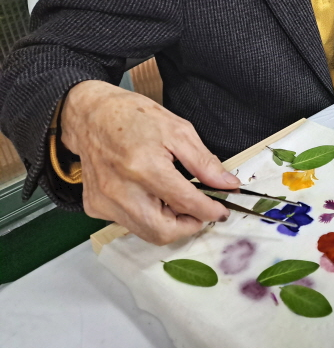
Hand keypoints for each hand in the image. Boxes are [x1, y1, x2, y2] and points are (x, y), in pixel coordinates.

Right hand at [61, 80, 239, 244]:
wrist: (91, 115)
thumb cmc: (133, 117)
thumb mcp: (178, 131)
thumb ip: (204, 163)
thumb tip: (227, 184)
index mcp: (144, 167)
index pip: (185, 203)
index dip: (209, 210)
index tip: (221, 211)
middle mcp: (121, 190)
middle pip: (164, 231)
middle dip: (189, 225)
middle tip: (200, 210)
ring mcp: (105, 201)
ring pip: (147, 233)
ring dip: (170, 223)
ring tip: (176, 199)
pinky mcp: (96, 206)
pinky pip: (129, 224)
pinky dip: (148, 217)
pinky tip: (151, 195)